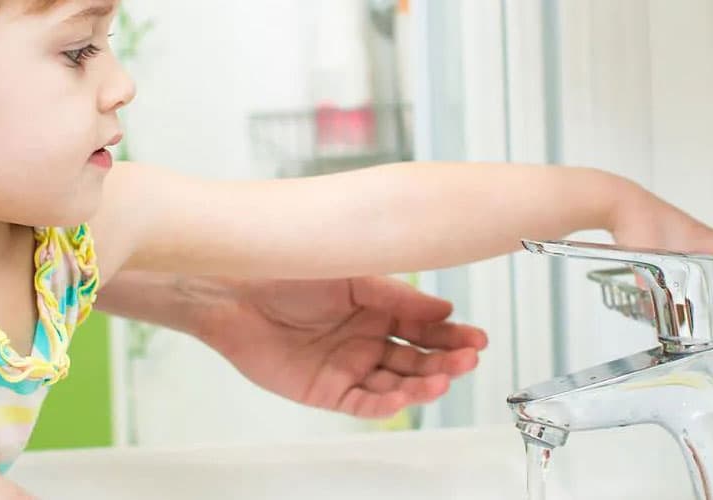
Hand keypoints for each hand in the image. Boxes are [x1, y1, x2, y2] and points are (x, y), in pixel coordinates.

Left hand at [193, 276, 487, 418]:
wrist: (235, 287)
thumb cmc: (288, 268)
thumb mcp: (354, 275)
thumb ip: (398, 295)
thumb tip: (443, 308)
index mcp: (377, 309)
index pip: (425, 328)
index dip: (452, 335)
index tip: (477, 338)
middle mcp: (365, 339)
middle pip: (417, 359)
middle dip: (446, 361)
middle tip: (468, 359)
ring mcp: (347, 366)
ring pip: (395, 384)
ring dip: (423, 384)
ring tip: (443, 378)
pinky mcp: (325, 389)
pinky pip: (363, 402)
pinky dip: (386, 403)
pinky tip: (405, 396)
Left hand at [607, 193, 712, 275]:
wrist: (619, 201)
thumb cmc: (639, 219)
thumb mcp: (651, 256)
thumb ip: (651, 283)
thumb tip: (649, 301)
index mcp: (701, 238)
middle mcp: (694, 233)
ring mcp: (680, 232)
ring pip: (707, 248)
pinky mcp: (665, 231)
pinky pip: (687, 247)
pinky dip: (692, 258)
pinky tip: (679, 270)